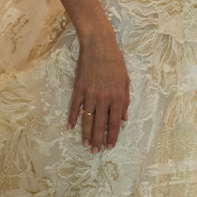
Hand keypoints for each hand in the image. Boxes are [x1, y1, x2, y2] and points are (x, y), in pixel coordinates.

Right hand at [69, 29, 129, 151]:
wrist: (99, 45)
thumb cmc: (115, 62)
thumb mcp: (126, 81)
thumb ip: (125, 101)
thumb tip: (123, 119)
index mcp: (117, 98)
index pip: (114, 123)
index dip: (112, 136)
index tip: (110, 146)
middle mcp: (103, 99)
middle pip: (99, 124)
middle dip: (98, 140)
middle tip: (94, 151)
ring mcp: (89, 94)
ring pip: (87, 118)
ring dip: (86, 133)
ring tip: (85, 145)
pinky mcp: (79, 88)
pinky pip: (75, 107)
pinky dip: (73, 117)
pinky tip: (71, 127)